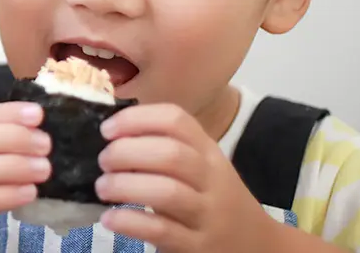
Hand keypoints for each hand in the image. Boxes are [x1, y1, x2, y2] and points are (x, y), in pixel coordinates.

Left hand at [96, 103, 280, 252]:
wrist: (256, 245)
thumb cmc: (213, 199)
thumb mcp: (200, 168)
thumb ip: (165, 150)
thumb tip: (111, 137)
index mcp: (209, 151)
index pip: (176, 120)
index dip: (137, 119)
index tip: (107, 129)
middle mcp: (212, 179)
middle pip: (170, 154)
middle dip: (127, 153)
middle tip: (103, 161)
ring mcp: (208, 214)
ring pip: (167, 192)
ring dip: (125, 186)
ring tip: (103, 187)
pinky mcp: (199, 246)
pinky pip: (162, 231)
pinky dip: (130, 222)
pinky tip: (110, 219)